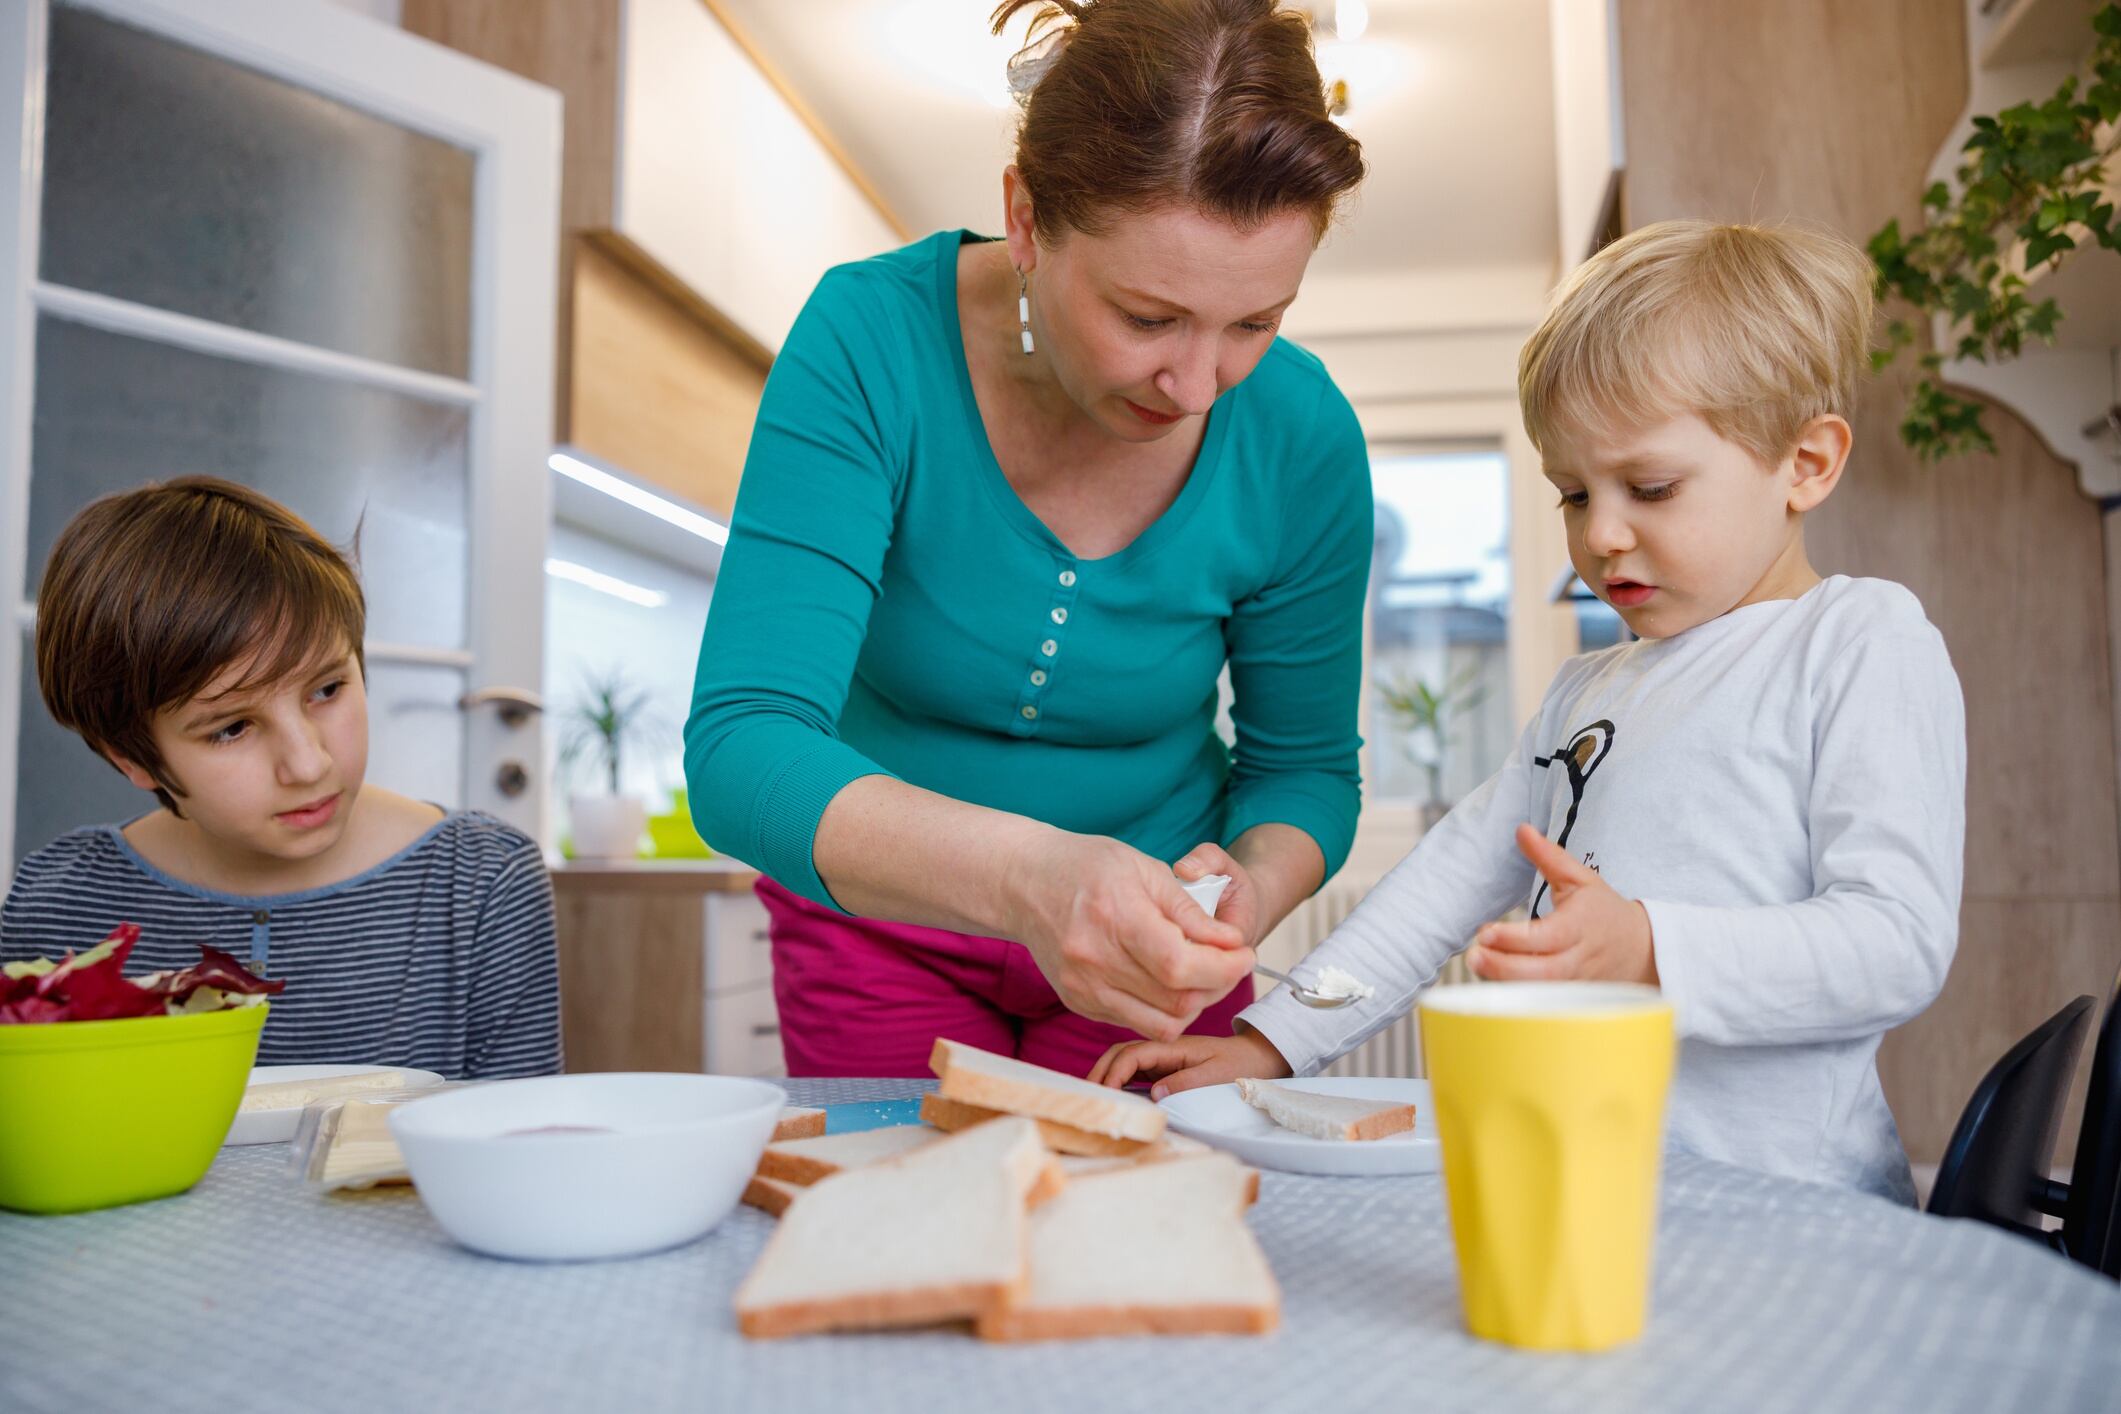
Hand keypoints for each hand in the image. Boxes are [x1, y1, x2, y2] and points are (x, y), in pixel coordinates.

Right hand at [1004, 832, 1254, 1041]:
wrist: (1023, 884)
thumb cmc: (1086, 866)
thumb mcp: (1143, 868)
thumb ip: (1189, 910)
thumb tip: (1231, 943)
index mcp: (1115, 917)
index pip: (1181, 965)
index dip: (1224, 967)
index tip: (1245, 953)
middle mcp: (1094, 960)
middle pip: (1176, 999)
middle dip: (1219, 985)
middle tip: (1231, 963)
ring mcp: (1084, 987)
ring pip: (1161, 1023)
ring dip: (1195, 1004)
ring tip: (1203, 974)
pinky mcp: (1079, 1002)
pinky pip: (1136, 1023)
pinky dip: (1164, 1008)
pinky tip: (1168, 980)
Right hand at [1088, 1027, 1291, 1100]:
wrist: (1257, 1058)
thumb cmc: (1240, 1067)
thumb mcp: (1217, 1076)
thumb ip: (1186, 1082)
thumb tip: (1154, 1094)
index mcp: (1174, 1047)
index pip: (1133, 1055)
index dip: (1114, 1073)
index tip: (1105, 1094)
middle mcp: (1163, 1049)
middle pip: (1120, 1053)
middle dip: (1100, 1071)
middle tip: (1085, 1096)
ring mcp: (1162, 1058)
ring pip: (1124, 1061)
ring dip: (1106, 1075)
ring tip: (1091, 1097)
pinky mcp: (1164, 1067)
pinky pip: (1134, 1070)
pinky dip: (1118, 1079)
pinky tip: (1110, 1094)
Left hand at [1467, 824, 1657, 984]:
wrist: (1642, 949)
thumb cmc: (1604, 912)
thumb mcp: (1580, 878)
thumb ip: (1549, 856)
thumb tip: (1521, 830)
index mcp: (1578, 927)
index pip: (1544, 937)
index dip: (1514, 939)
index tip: (1485, 932)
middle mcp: (1577, 960)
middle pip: (1540, 973)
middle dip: (1503, 967)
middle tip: (1474, 956)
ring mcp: (1575, 985)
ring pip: (1540, 994)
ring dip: (1506, 985)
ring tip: (1478, 969)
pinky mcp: (1572, 1001)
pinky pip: (1544, 1006)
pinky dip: (1520, 1001)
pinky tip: (1495, 989)